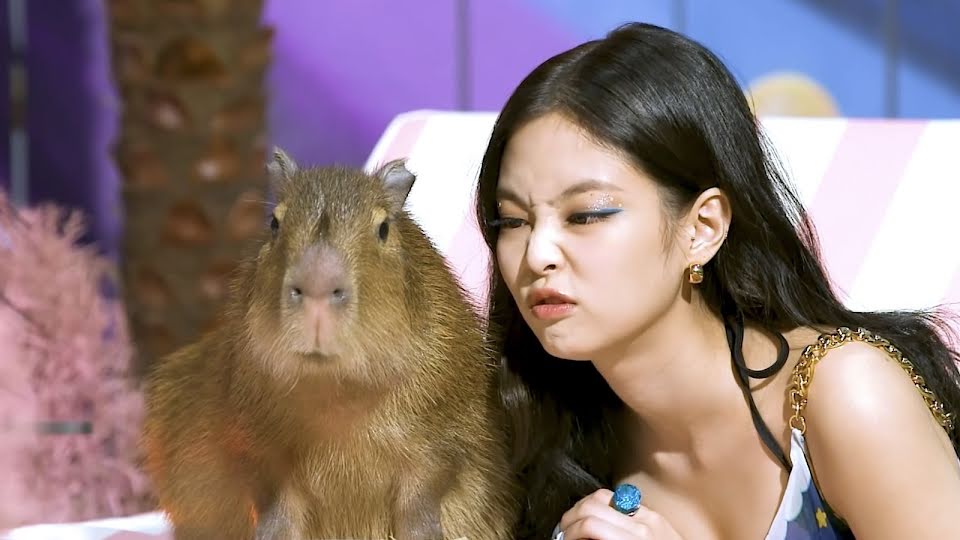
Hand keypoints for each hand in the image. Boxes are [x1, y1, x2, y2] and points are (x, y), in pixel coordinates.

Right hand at [556, 488, 682, 539]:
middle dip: (572, 516)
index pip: (590, 524)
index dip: (570, 530)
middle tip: (565, 529)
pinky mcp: (654, 514)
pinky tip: (599, 517)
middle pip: (592, 504)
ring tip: (578, 520)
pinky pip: (621, 500)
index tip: (564, 538)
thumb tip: (579, 537)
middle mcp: (641, 525)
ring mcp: (649, 517)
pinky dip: (604, 507)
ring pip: (603, 496)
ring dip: (585, 506)